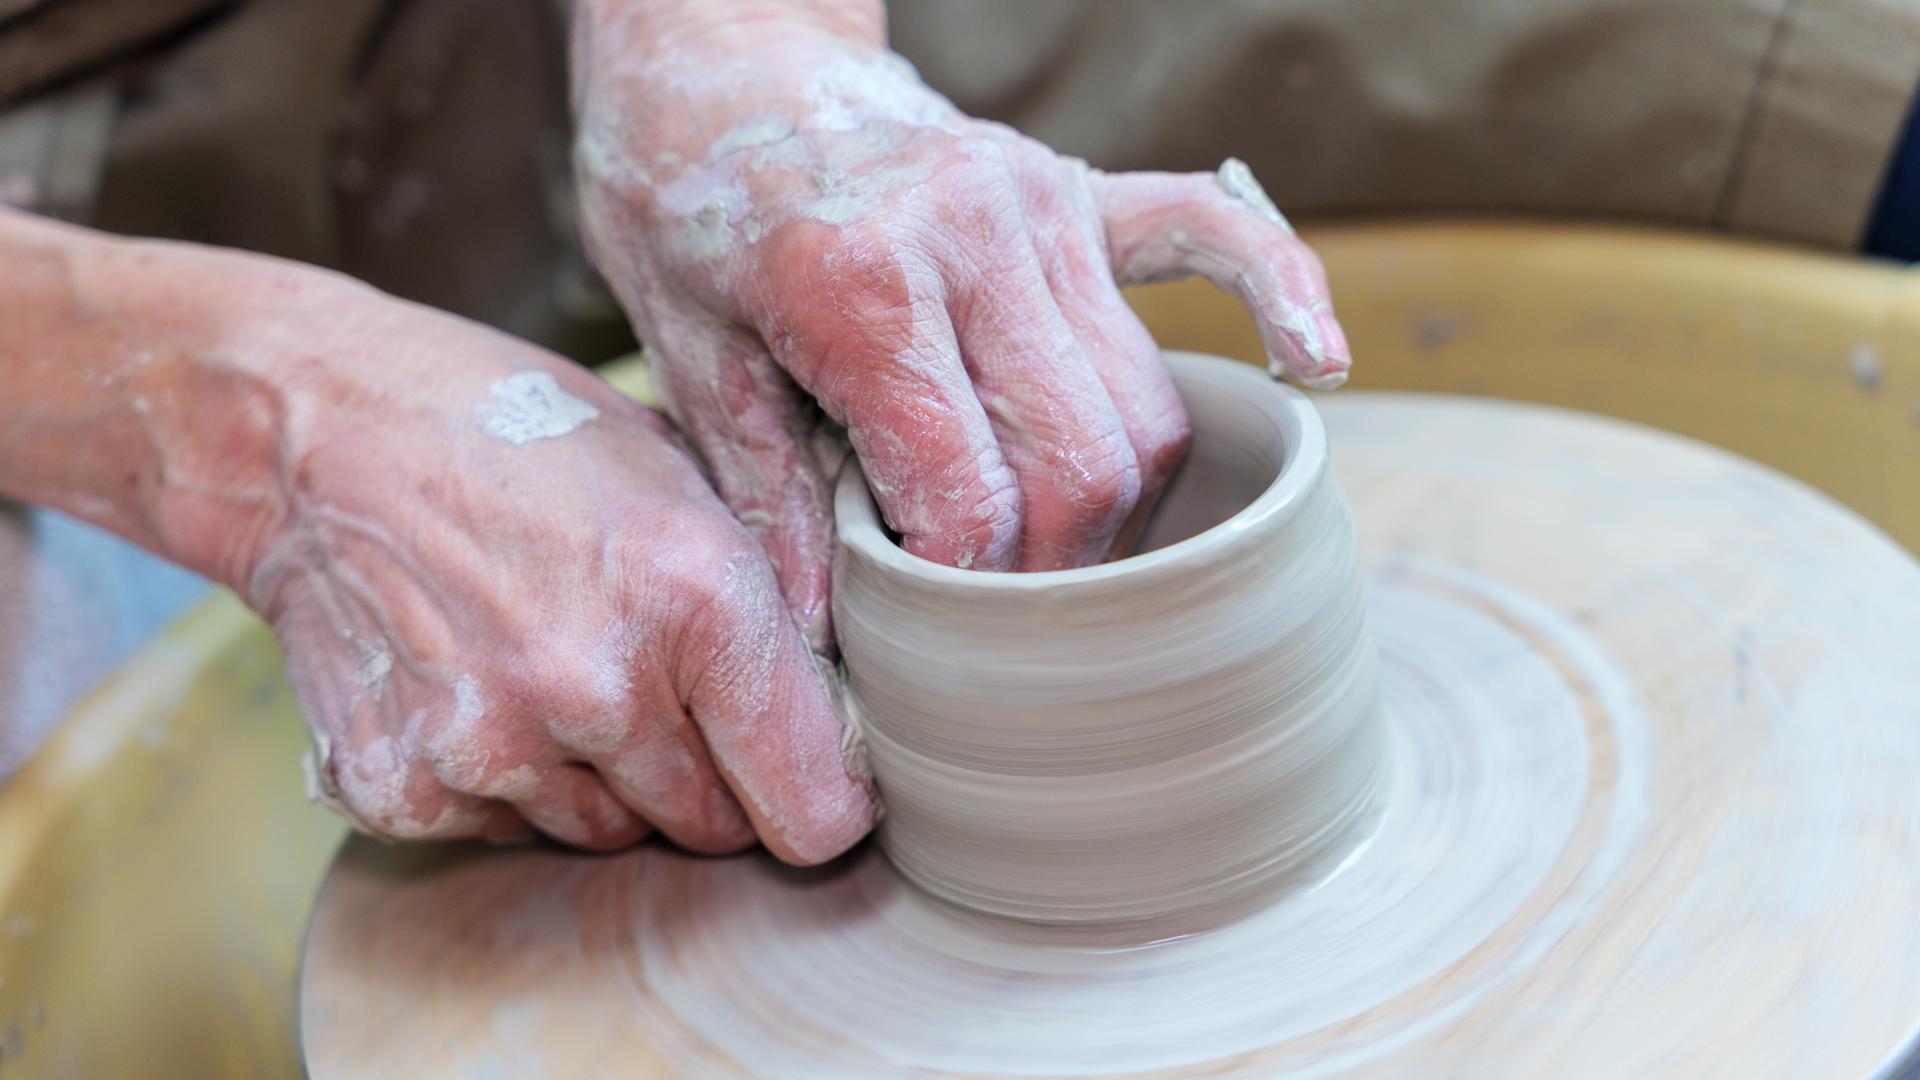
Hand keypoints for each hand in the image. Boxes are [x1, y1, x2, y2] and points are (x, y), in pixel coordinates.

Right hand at [251, 285, 875, 859]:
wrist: (314, 430)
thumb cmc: (519, 435)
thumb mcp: (680, 473)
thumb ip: (767, 598)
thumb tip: (845, 708)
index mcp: (698, 597)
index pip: (816, 809)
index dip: (823, 799)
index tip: (809, 777)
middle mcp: (599, 688)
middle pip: (716, 828)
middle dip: (709, 776)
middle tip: (657, 685)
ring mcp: (492, 748)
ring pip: (613, 833)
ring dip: (607, 779)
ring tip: (555, 661)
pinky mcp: (404, 788)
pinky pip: (508, 832)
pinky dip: (508, 783)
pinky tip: (478, 684)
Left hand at [572, 1, 1349, 652]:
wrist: (719, 44)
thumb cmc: (681, 194)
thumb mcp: (683, 350)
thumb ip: (768, 493)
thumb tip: (824, 636)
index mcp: (866, 282)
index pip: (972, 498)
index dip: (960, 591)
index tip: (921, 619)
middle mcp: (978, 235)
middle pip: (1084, 466)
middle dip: (1052, 573)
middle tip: (990, 614)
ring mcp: (1044, 204)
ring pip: (1146, 404)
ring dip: (1117, 503)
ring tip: (1046, 548)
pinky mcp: (1081, 188)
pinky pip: (1215, 237)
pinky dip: (1277, 302)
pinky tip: (1314, 365)